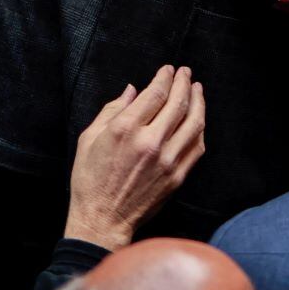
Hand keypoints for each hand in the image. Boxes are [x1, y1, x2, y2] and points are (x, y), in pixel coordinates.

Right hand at [63, 65, 206, 249]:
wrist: (102, 219)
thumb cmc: (90, 180)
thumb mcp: (89, 139)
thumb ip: (111, 110)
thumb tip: (132, 90)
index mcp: (125, 130)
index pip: (155, 93)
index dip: (164, 77)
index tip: (168, 69)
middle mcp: (149, 142)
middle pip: (177, 103)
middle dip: (183, 83)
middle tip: (185, 72)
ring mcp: (167, 160)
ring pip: (193, 123)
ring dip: (198, 102)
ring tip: (197, 89)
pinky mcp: (177, 176)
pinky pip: (197, 146)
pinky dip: (199, 128)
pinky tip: (197, 118)